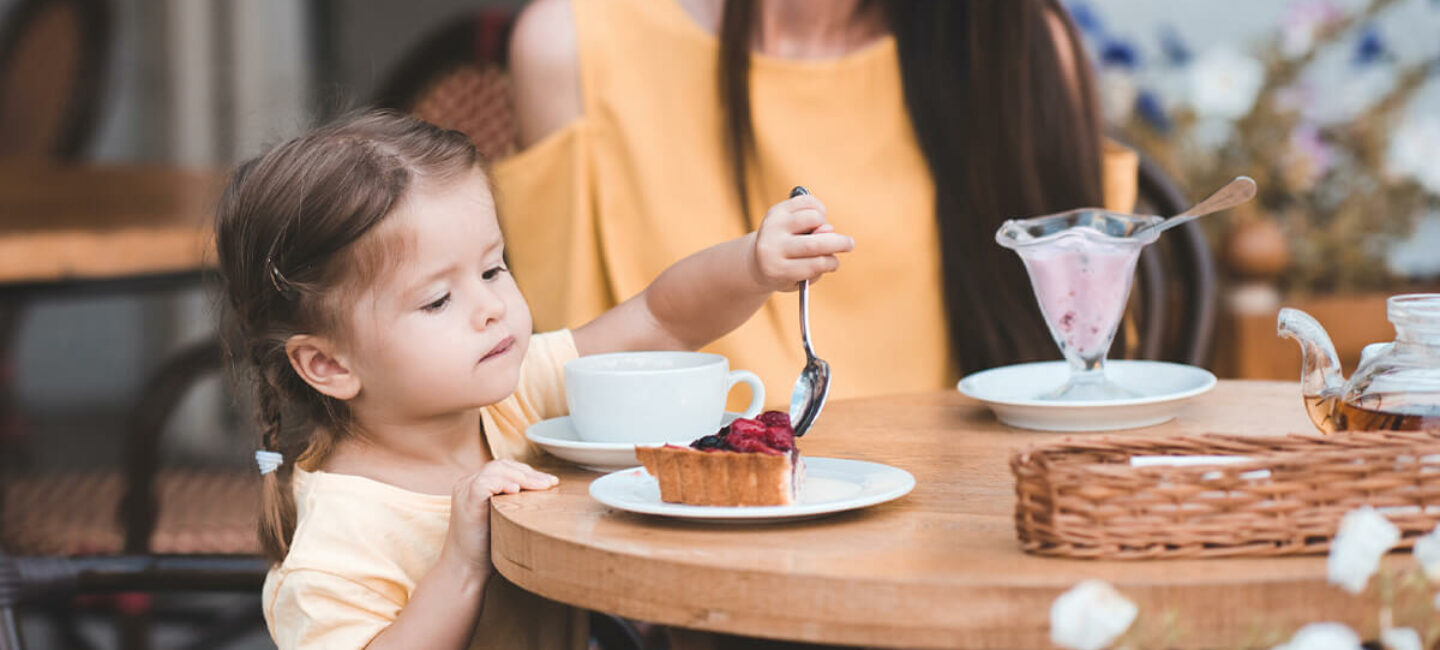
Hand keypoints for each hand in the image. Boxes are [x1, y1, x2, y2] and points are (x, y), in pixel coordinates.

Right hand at [440, 459, 558, 576]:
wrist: (465, 569)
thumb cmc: (487, 549)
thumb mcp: (503, 519)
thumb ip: (514, 503)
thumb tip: (545, 493)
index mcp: (476, 485)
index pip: (504, 468)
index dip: (528, 472)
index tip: (550, 482)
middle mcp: (467, 483)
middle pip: (502, 465)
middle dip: (530, 473)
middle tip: (551, 483)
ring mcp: (465, 491)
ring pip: (496, 470)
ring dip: (523, 477)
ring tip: (542, 487)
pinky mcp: (466, 501)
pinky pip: (485, 483)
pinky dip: (503, 483)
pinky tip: (517, 491)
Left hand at [750, 194, 854, 291]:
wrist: (756, 259)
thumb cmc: (785, 271)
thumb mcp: (799, 278)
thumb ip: (817, 263)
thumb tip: (827, 229)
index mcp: (777, 269)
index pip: (813, 265)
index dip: (830, 264)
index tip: (835, 263)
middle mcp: (772, 246)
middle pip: (814, 243)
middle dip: (838, 243)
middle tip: (850, 244)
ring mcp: (773, 226)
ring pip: (813, 218)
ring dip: (825, 225)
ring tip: (820, 232)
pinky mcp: (776, 210)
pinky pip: (808, 202)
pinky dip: (819, 209)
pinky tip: (815, 220)